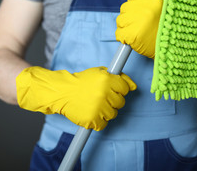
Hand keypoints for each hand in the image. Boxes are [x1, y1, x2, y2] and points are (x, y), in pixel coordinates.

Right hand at [16, 66, 136, 130]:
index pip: (125, 88)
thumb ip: (119, 77)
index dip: (118, 89)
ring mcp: (99, 107)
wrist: (62, 91)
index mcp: (107, 79)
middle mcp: (104, 93)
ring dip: (106, 111)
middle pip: (121, 102)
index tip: (110, 89)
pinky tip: (91, 112)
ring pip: (114, 114)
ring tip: (94, 104)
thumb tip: (133, 86)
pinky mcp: (92, 119)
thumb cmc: (82, 81)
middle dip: (113, 100)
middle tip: (100, 97)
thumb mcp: (100, 72)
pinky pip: (104, 124)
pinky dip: (98, 121)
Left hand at [116, 0, 162, 58]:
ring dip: (126, 27)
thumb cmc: (167, 28)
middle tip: (142, 24)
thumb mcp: (161, 7)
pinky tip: (134, 39)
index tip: (133, 3)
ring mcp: (134, 20)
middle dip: (130, 16)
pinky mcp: (129, 34)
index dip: (132, 0)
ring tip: (140, 32)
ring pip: (120, 20)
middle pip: (125, 8)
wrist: (172, 46)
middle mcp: (141, 7)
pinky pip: (119, 33)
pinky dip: (124, 37)